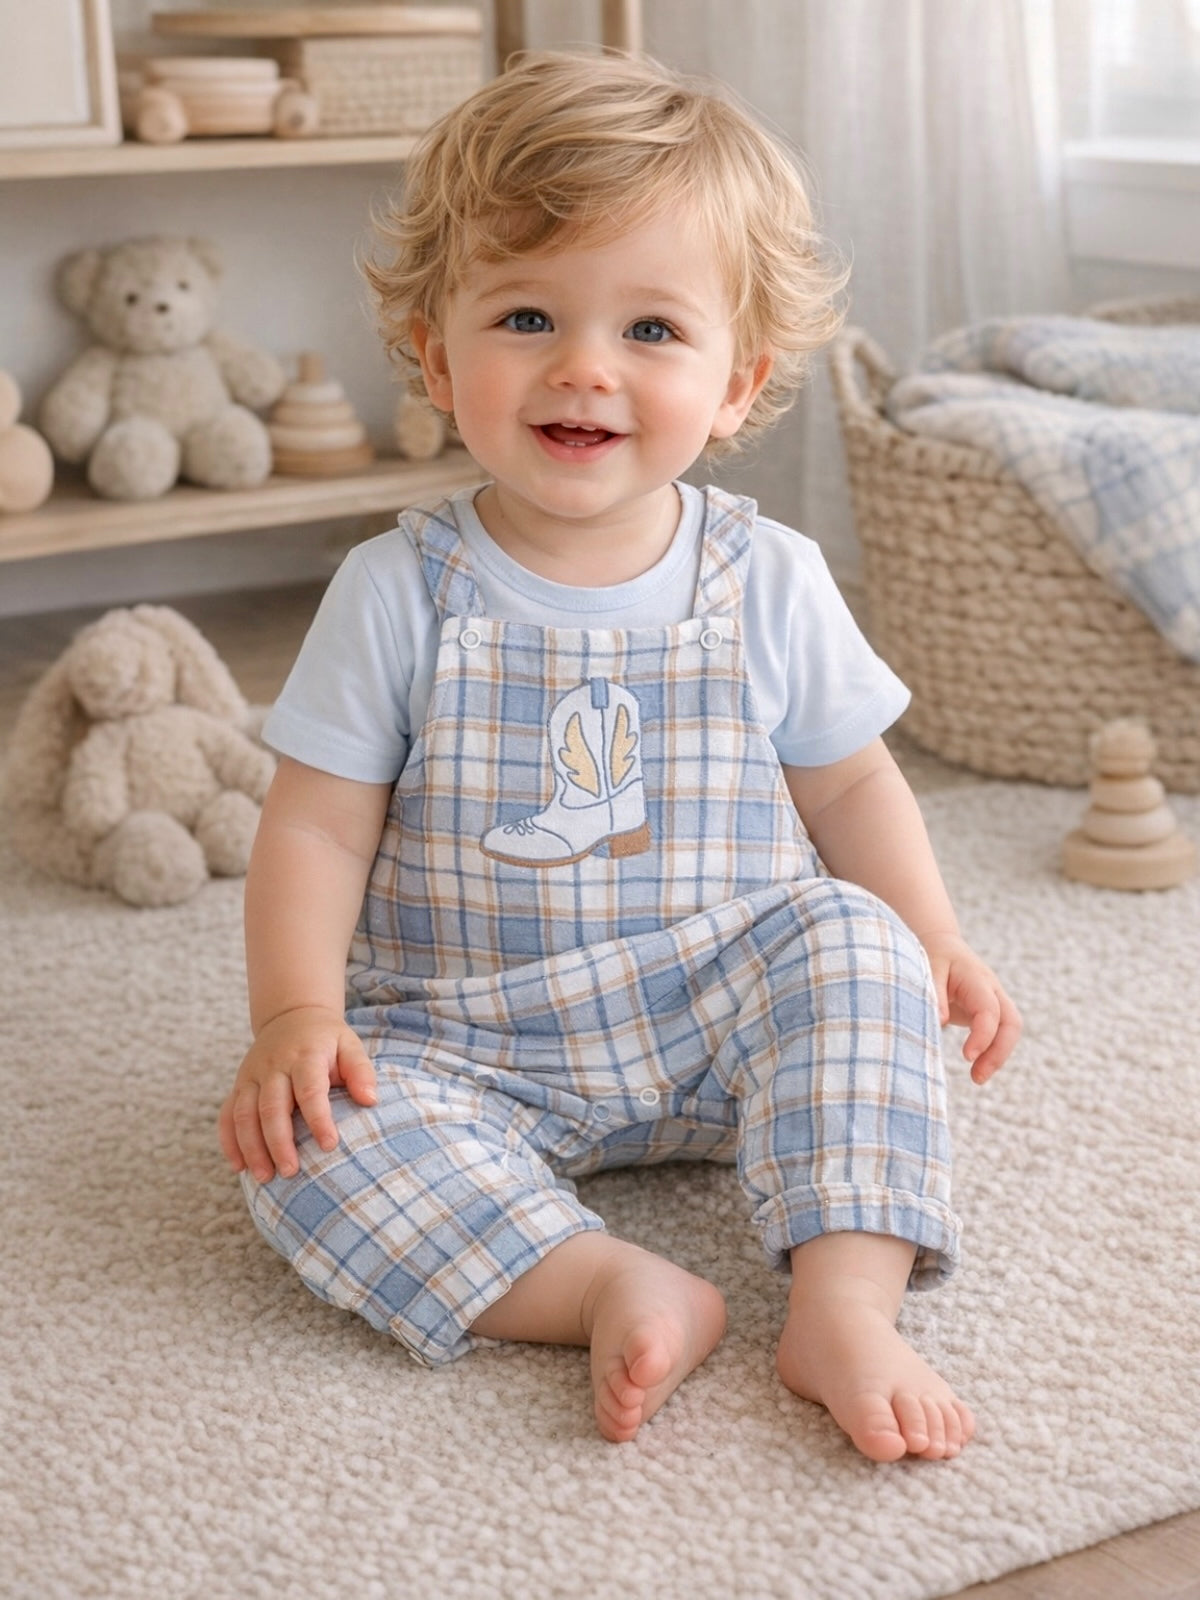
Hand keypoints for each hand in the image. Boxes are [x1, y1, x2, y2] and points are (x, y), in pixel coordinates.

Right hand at [218, 1005, 376, 1181]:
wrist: (291, 1016)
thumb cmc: (326, 1040)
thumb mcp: (349, 1044)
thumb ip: (361, 1071)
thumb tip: (370, 1100)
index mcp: (304, 1056)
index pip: (309, 1090)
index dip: (318, 1119)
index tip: (329, 1145)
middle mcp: (273, 1066)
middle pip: (271, 1107)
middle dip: (279, 1142)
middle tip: (291, 1172)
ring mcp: (251, 1076)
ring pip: (244, 1114)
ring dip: (252, 1148)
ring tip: (265, 1177)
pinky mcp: (238, 1085)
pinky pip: (227, 1115)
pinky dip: (229, 1142)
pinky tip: (239, 1167)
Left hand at [919, 931, 1020, 1084]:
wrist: (942, 945)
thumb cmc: (933, 956)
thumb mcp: (928, 968)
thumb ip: (933, 994)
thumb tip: (938, 1022)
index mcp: (977, 979)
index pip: (989, 1010)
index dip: (983, 1035)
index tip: (967, 1057)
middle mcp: (992, 990)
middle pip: (1011, 1023)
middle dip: (999, 1052)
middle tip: (978, 1077)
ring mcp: (994, 1001)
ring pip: (1009, 1030)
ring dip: (998, 1056)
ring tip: (977, 1078)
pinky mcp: (989, 1012)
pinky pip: (999, 1033)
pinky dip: (992, 1052)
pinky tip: (977, 1068)